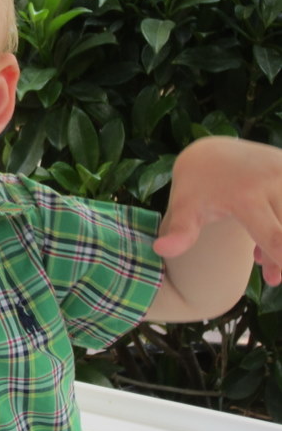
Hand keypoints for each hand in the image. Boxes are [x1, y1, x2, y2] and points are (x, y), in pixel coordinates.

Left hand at [153, 136, 281, 285]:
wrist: (210, 152)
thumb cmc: (196, 186)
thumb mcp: (185, 206)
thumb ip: (180, 231)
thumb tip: (160, 250)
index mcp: (246, 195)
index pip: (275, 237)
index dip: (281, 261)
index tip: (275, 278)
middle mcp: (273, 181)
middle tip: (271, 277)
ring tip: (259, 254)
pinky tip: (265, 239)